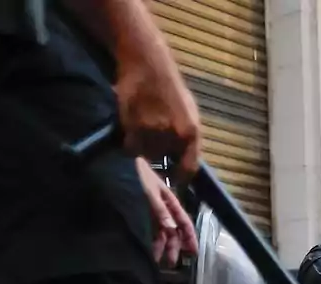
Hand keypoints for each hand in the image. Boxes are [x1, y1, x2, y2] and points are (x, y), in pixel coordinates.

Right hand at [114, 37, 202, 177]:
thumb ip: (186, 137)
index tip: (175, 183)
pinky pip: (130, 148)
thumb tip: (183, 160)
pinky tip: (131, 125)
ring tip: (141, 124)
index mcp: (191, 132)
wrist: (149, 64)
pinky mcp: (134, 126)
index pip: (189, 168)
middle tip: (151, 134)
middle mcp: (174, 135)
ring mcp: (153, 131)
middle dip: (156, 152)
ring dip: (141, 145)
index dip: (181, 179)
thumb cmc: (170, 87)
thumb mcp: (188, 112)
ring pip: (145, 154)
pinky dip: (129, 142)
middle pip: (162, 159)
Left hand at [136, 158, 197, 266]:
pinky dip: (152, 240)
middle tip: (170, 264)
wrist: (119, 161)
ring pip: (162, 232)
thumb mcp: (149, 191)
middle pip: (173, 230)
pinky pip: (151, 230)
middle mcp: (164, 208)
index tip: (193, 253)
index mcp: (170, 201)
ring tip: (159, 261)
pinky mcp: (142, 213)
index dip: (190, 237)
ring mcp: (153, 211)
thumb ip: (160, 210)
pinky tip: (150, 249)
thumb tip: (171, 229)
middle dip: (174, 247)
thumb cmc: (136, 173)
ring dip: (162, 246)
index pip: (184, 222)